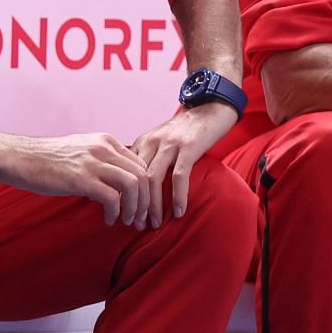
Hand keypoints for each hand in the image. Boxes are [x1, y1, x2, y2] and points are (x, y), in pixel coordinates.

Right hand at [2, 132, 154, 226]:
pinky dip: (115, 212)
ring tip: (128, 221)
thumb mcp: (81, 151)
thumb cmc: (48, 160)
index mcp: (106, 141)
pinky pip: (112, 198)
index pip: (141, 164)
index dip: (147, 188)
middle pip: (142, 175)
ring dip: (135, 208)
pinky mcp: (81, 179)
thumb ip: (102, 161)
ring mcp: (93, 162)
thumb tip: (119, 184)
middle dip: (146, 201)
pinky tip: (109, 220)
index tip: (143, 206)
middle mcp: (104, 148)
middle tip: (141, 220)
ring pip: (133, 185)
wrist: (20, 158)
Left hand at [132, 103, 237, 226]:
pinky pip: (179, 176)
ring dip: (152, 205)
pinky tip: (179, 212)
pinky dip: (178, 196)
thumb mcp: (161, 142)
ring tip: (155, 224)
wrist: (210, 108)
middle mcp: (151, 142)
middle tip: (136, 225)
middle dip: (134, 205)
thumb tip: (137, 188)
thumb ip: (149, 159)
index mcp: (141, 143)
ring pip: (152, 178)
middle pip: (135, 178)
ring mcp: (169, 144)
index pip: (124, 172)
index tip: (122, 214)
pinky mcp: (188, 147)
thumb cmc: (186, 131)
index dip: (121, 195)